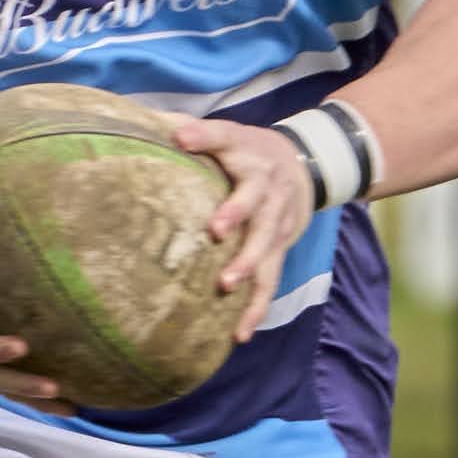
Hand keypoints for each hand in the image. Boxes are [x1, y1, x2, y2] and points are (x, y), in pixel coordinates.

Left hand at [167, 115, 317, 341]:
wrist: (305, 167)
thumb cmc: (249, 152)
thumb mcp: (228, 134)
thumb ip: (195, 131)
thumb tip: (152, 123)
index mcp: (248, 154)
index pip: (224, 138)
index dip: (204, 137)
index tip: (182, 136)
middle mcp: (267, 188)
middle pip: (255, 202)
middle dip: (237, 214)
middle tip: (216, 231)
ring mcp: (277, 222)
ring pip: (266, 246)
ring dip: (248, 267)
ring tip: (227, 287)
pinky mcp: (280, 249)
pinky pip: (270, 280)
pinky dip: (257, 307)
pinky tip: (240, 334)